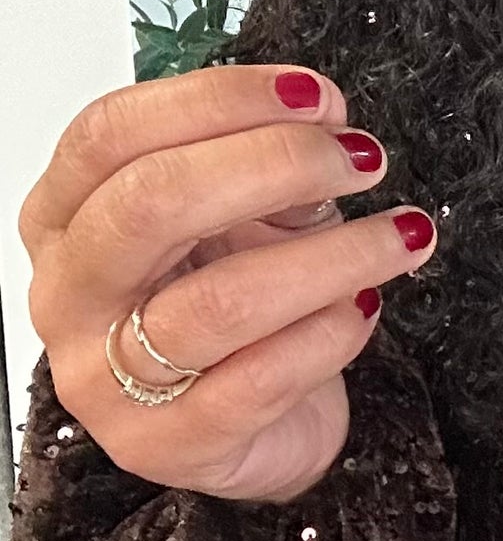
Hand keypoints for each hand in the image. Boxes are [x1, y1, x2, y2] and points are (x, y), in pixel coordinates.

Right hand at [18, 61, 438, 507]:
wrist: (259, 430)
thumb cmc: (237, 308)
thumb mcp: (246, 215)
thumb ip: (268, 158)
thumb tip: (324, 115)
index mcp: (64, 215)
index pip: (112, 132)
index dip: (218, 99)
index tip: (316, 96)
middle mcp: (67, 294)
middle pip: (150, 204)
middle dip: (273, 165)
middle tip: (359, 161)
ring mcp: (104, 379)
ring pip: (218, 301)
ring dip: (332, 257)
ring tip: (400, 235)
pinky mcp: (165, 445)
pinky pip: (258, 380)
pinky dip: (329, 334)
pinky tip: (367, 306)